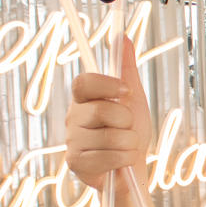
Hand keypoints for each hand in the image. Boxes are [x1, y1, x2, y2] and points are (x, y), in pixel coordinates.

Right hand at [65, 35, 151, 192]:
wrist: (132, 169)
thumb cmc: (130, 132)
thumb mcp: (133, 98)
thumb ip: (127, 69)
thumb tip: (123, 37)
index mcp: (84, 99)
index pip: (83, 83)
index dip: (106, 85)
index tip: (126, 92)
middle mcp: (73, 117)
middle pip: (103, 111)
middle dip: (127, 122)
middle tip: (128, 129)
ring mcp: (72, 141)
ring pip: (112, 137)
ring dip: (129, 144)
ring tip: (125, 147)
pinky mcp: (75, 163)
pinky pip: (109, 156)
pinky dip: (124, 159)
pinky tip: (120, 161)